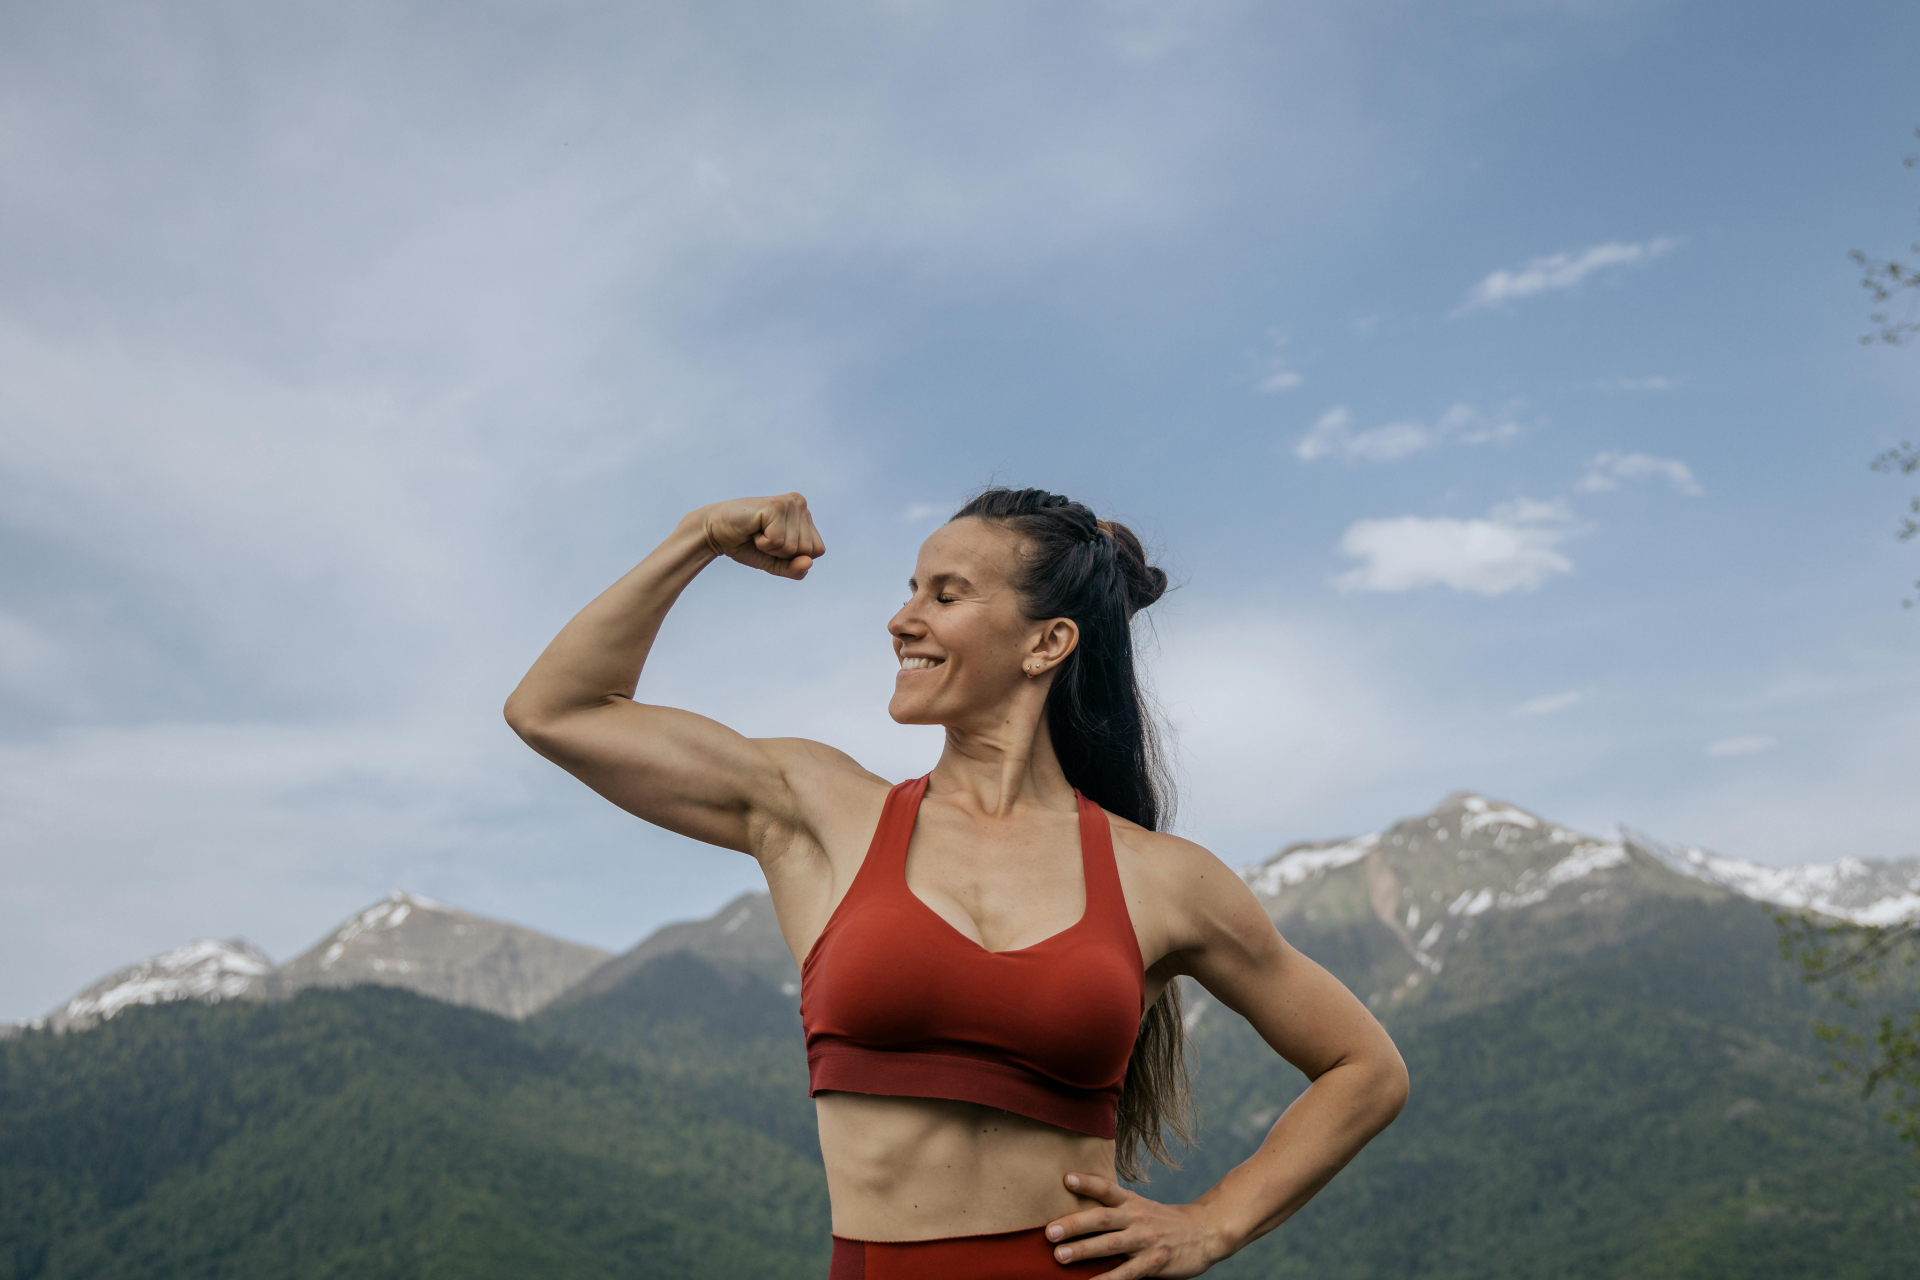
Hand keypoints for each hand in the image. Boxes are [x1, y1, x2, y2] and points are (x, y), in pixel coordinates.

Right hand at [692, 493, 824, 579]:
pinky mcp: (776, 506)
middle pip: (807, 550)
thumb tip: (808, 563)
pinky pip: (778, 541)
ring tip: (758, 532)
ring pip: (794, 547)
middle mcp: (801, 504)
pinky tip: (754, 529)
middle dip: (782, 553)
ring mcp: (789, 503)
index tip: (774, 542)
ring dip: (771, 547)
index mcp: (805, 515)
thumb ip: (795, 569)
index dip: (793, 557)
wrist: (716, 532)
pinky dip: (763, 542)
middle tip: (763, 537)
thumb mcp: (776, 563)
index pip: (817, 550)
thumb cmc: (747, 545)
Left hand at [1044, 1173, 1226, 1277]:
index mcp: (1132, 1203)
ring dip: (1084, 1250)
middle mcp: (1137, 1218)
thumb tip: (1078, 1215)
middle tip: (1049, 1232)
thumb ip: (1116, 1210)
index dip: (1087, 1182)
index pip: (1107, 1189)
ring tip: (1060, 1256)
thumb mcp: (1142, 1208)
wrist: (1206, 1232)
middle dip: (1074, 1224)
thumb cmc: (1165, 1222)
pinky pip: (1127, 1274)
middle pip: (1102, 1219)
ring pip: (1111, 1245)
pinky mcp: (1154, 1262)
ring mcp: (1146, 1241)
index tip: (1066, 1178)